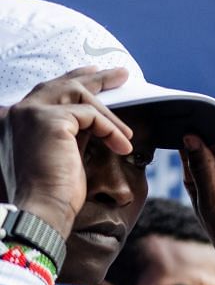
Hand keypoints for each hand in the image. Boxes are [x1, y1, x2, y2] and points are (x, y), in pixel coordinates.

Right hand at [0, 67, 134, 239]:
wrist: (43, 210)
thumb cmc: (55, 193)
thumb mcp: (63, 154)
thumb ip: (72, 133)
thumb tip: (97, 122)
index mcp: (18, 120)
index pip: (49, 90)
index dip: (75, 79)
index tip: (97, 74)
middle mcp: (18, 112)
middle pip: (63, 83)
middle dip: (96, 78)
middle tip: (123, 74)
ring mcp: (31, 113)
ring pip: (78, 94)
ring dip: (109, 114)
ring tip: (127, 135)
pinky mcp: (48, 120)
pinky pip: (90, 114)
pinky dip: (110, 128)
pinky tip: (122, 145)